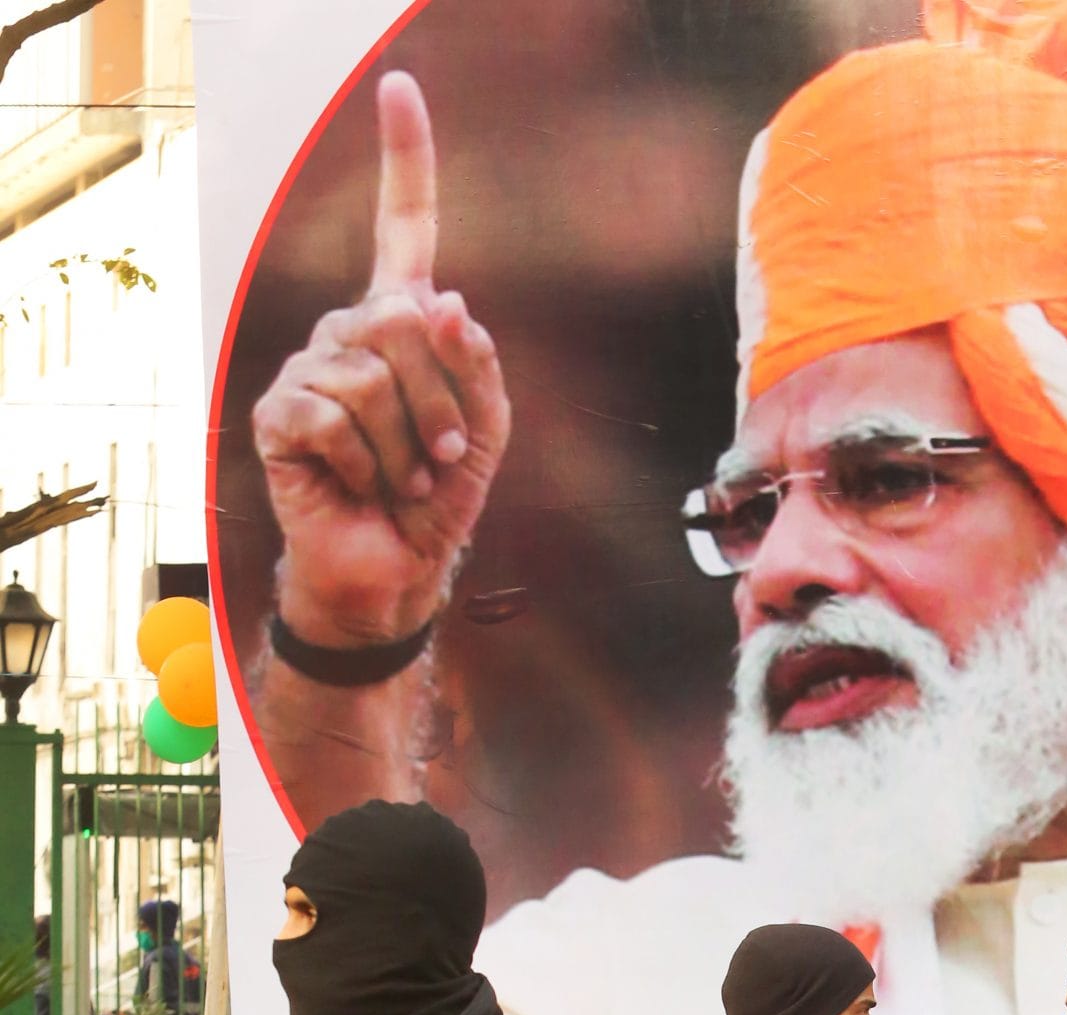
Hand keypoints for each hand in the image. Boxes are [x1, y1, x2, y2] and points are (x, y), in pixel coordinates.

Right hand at [252, 71, 511, 651]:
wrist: (392, 575)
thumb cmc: (436, 502)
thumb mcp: (485, 431)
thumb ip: (475, 363)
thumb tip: (443, 299)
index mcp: (400, 325)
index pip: (402, 229)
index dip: (405, 161)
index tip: (400, 87)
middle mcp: (349, 333)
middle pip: (402, 320)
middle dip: (442, 401)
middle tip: (442, 460)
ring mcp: (308, 368)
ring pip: (371, 374)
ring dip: (408, 443)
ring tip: (403, 480)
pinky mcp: (279, 413)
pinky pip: (332, 413)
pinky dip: (365, 463)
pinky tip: (359, 485)